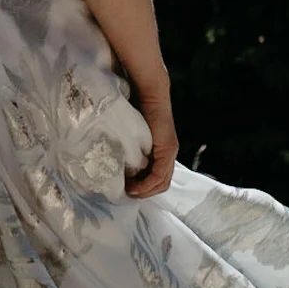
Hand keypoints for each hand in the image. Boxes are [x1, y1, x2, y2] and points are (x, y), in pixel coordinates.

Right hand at [125, 78, 177, 198]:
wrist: (148, 93)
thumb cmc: (136, 111)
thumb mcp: (131, 135)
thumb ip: (130, 149)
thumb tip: (117, 164)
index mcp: (162, 153)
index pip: (157, 180)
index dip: (143, 189)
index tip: (126, 190)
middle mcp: (169, 155)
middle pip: (160, 186)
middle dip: (143, 193)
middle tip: (127, 194)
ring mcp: (170, 153)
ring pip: (161, 184)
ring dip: (144, 191)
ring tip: (128, 191)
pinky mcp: (167, 150)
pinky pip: (159, 175)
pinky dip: (147, 184)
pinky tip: (134, 186)